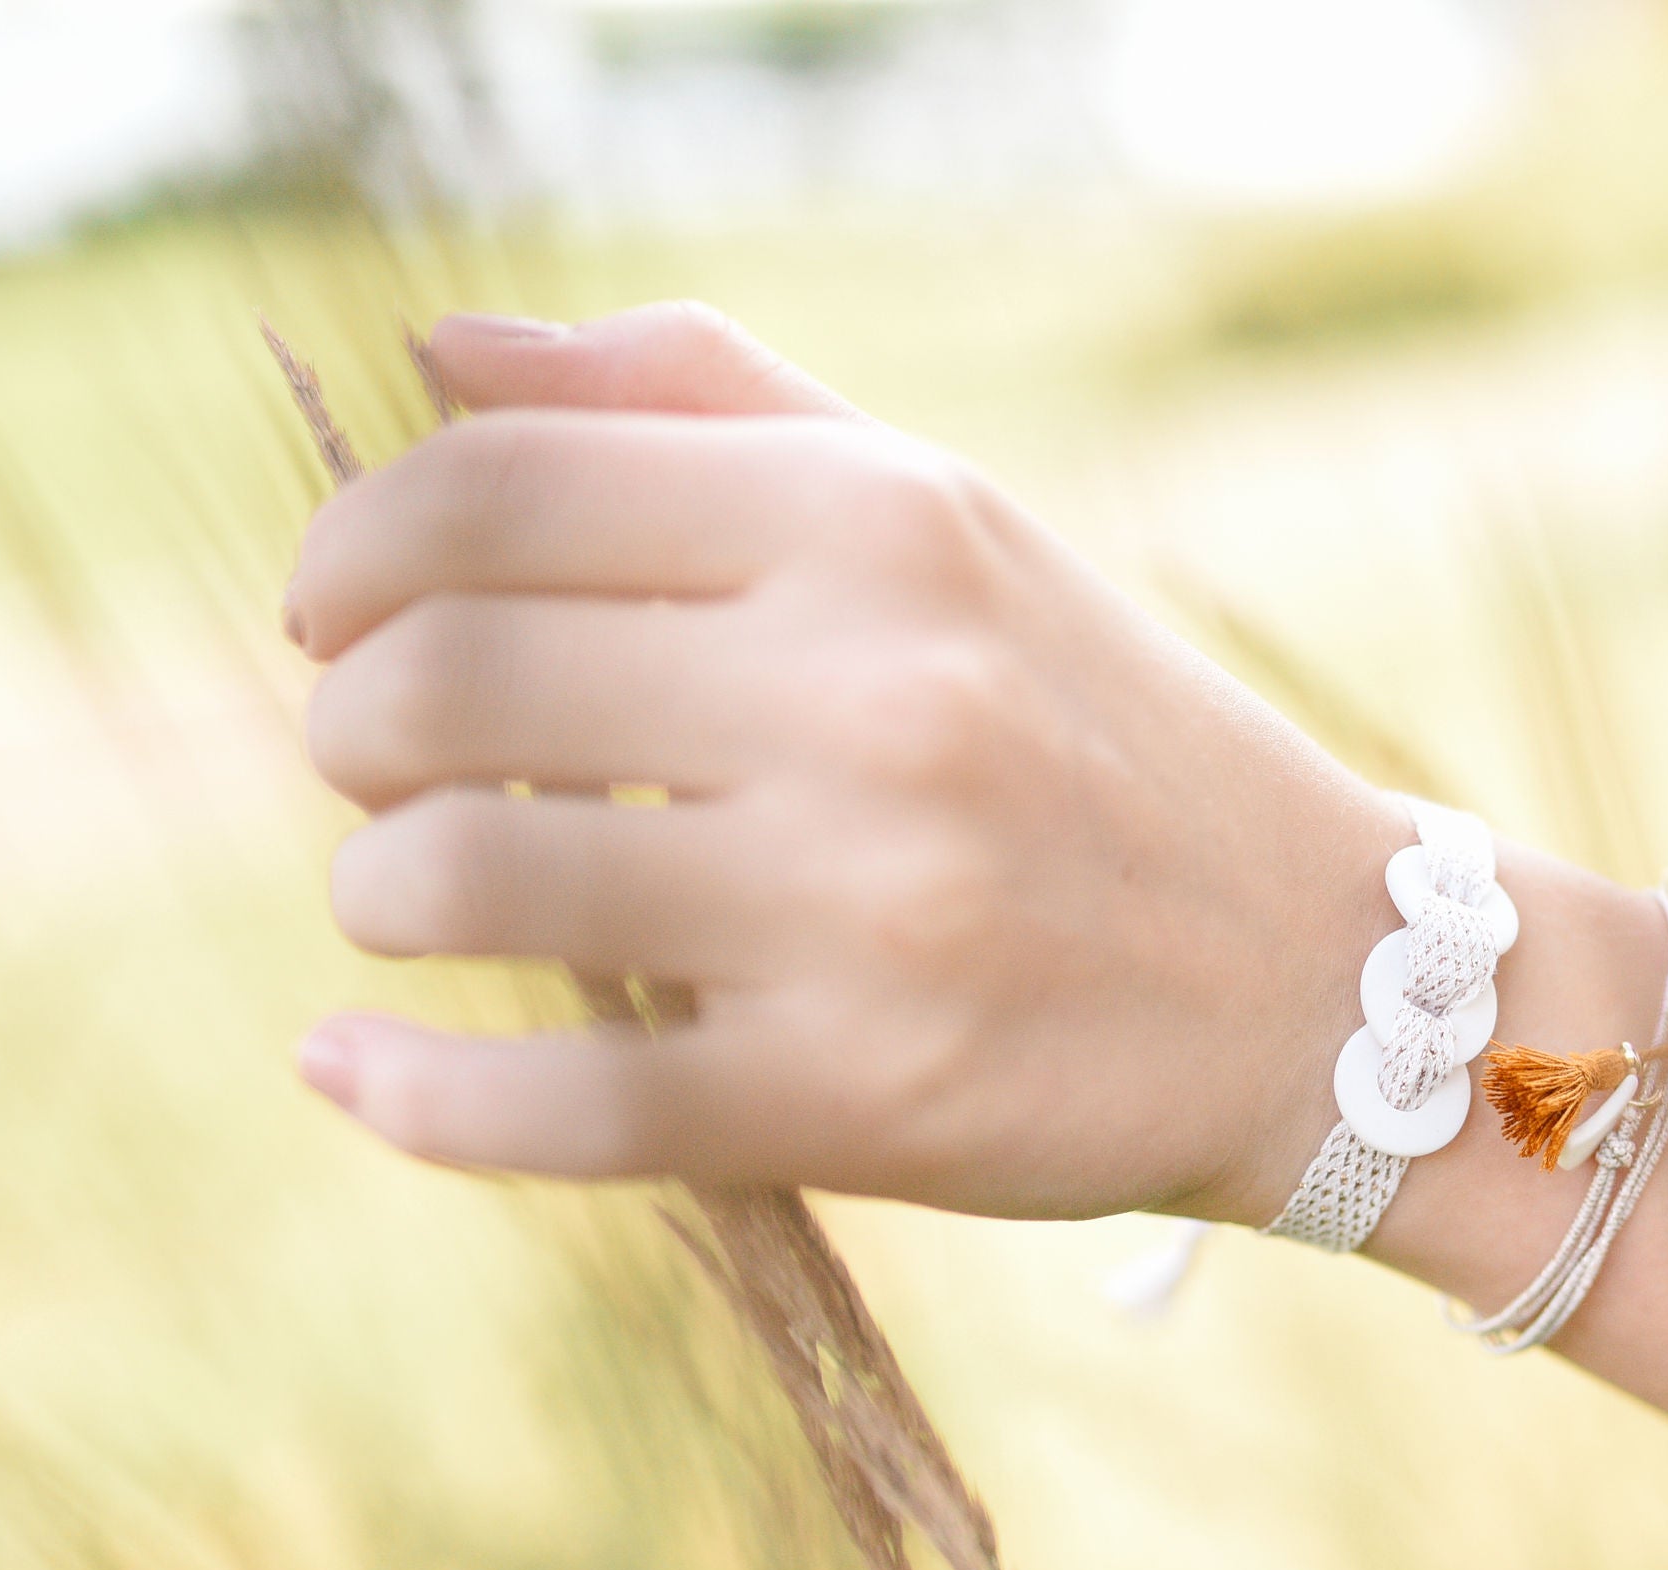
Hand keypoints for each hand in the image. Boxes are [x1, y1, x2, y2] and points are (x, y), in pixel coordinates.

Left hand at [286, 303, 1405, 1224]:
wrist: (1327, 983)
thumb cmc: (1098, 739)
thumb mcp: (949, 520)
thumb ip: (704, 406)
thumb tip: (436, 364)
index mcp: (883, 530)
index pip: (491, 490)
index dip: (353, 550)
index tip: (339, 615)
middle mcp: (879, 700)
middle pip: (443, 682)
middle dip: (357, 730)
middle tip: (386, 769)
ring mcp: (871, 910)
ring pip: (467, 884)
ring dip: (382, 893)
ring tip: (420, 898)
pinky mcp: (861, 1100)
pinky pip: (556, 1108)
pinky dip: (410, 1097)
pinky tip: (358, 1071)